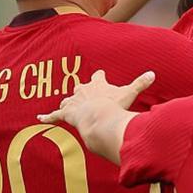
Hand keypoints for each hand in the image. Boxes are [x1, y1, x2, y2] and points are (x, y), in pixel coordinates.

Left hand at [37, 69, 154, 128]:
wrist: (96, 115)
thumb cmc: (112, 104)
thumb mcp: (129, 93)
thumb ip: (140, 83)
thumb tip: (153, 73)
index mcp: (97, 83)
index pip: (98, 77)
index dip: (100, 77)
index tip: (100, 75)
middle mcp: (82, 89)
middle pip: (80, 87)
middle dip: (82, 91)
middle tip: (83, 93)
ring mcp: (73, 101)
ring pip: (68, 100)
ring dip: (67, 103)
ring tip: (66, 106)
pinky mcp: (65, 113)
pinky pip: (54, 115)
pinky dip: (47, 117)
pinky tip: (39, 118)